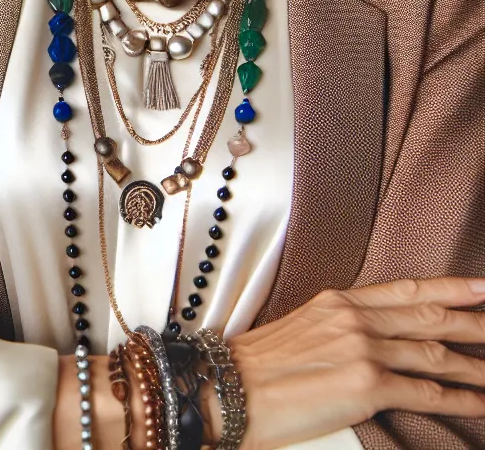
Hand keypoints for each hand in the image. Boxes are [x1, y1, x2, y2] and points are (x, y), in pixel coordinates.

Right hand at [225, 277, 484, 449]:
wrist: (229, 386)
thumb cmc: (259, 365)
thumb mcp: (302, 328)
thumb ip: (339, 327)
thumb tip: (369, 338)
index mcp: (338, 301)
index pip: (405, 289)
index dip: (448, 286)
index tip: (480, 285)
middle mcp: (354, 319)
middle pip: (429, 316)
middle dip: (473, 320)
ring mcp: (362, 349)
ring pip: (434, 354)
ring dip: (474, 366)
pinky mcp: (366, 385)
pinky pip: (426, 392)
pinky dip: (459, 400)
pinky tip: (479, 403)